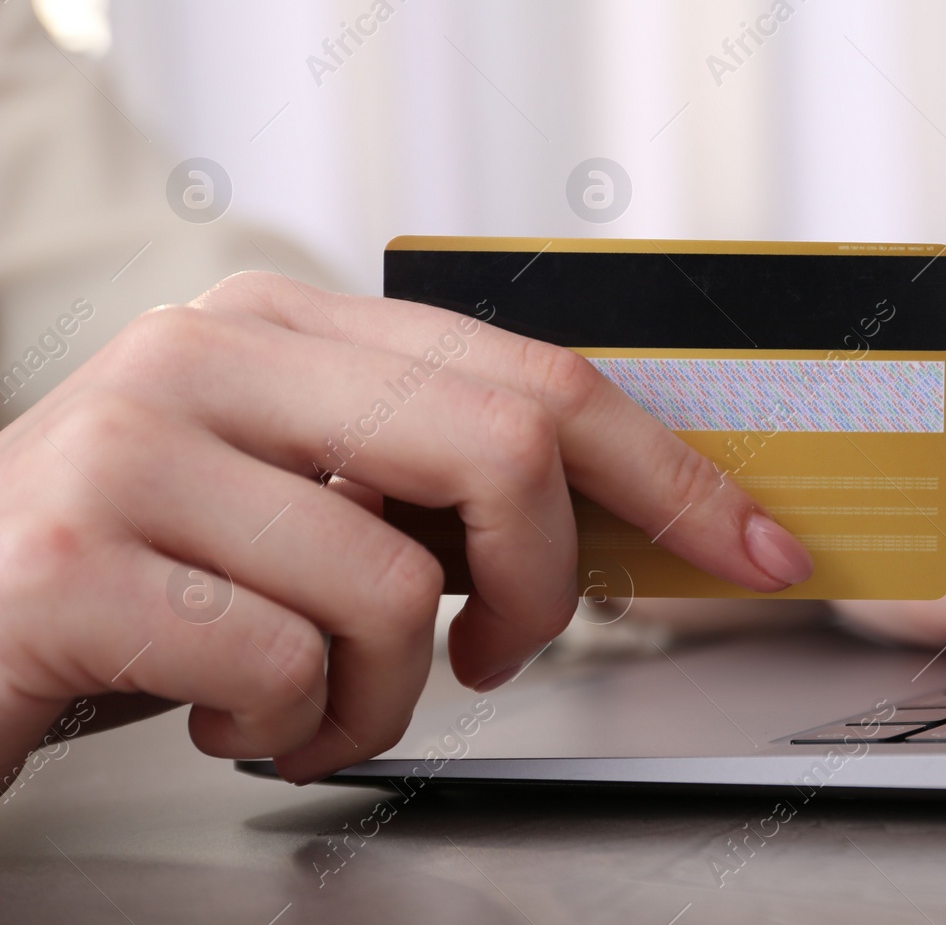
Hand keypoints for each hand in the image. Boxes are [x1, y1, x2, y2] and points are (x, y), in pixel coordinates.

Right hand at [0, 273, 811, 785]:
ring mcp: (140, 445)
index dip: (669, 471)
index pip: (537, 377)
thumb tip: (609, 518)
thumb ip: (428, 482)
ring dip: (388, 692)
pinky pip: (291, 667)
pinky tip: (232, 718)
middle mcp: (214, 355)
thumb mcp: (297, 499)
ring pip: (399, 587)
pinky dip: (297, 728)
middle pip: (504, 447)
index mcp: (289, 326)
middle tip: (503, 651)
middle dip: (547, 586)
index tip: (753, 545)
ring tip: (312, 702)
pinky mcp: (83, 561)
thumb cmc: (142, 577)